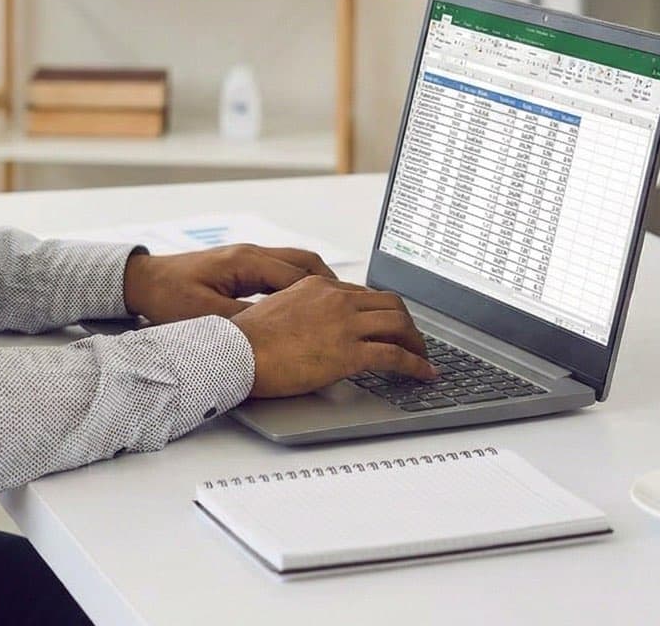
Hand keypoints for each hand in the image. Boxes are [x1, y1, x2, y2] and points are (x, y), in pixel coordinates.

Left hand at [122, 244, 335, 324]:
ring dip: (316, 285)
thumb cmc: (168, 295)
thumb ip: (243, 322)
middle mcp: (251, 254)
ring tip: (336, 310)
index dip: (328, 293)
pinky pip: (280, 273)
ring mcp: (246, 259)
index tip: (348, 311)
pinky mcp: (240, 269)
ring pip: (295, 266)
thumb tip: (277, 333)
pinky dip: (297, 288)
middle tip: (352, 309)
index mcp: (246, 261)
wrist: (142, 281)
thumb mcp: (206, 315)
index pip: (300, 273)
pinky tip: (303, 310)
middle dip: (332, 284)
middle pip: (305, 262)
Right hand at [231, 275, 437, 397]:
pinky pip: (394, 356)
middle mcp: (335, 299)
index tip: (388, 324)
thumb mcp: (277, 309)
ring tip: (423, 358)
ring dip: (417, 342)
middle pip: (389, 303)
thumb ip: (300, 311)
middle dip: (407, 322)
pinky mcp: (348, 353)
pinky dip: (415, 365)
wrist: (236, 351)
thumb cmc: (246, 337)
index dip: (380, 311)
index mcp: (317, 286)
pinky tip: (423, 374)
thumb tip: (309, 327)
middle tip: (413, 340)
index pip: (362, 294)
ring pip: (398, 324)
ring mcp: (344, 324)